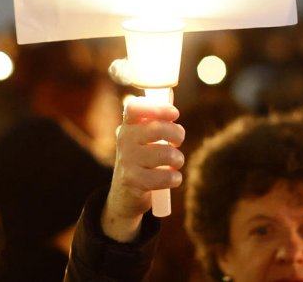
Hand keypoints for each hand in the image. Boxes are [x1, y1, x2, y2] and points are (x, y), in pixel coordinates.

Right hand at [100, 96, 184, 242]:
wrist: (125, 195)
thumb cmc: (143, 160)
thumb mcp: (143, 139)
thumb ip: (156, 123)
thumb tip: (172, 112)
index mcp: (127, 126)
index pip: (135, 107)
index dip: (158, 107)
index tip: (175, 114)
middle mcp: (124, 140)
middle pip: (157, 128)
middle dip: (177, 134)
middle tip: (178, 142)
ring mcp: (127, 161)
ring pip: (166, 154)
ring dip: (178, 159)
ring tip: (175, 162)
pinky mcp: (134, 181)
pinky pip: (167, 177)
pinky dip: (175, 178)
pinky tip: (172, 178)